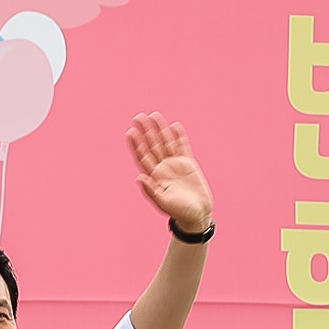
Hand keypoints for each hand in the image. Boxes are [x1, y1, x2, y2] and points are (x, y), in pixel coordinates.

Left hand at [125, 112, 214, 231]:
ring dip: (160, 129)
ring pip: (166, 142)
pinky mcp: (188, 164)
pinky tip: (174, 126)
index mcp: (154, 176)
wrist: (197, 214)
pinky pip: (182, 147)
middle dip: (145, 131)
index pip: (142, 156)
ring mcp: (175, 164)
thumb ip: (151, 190)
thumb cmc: (179, 211)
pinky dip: (179, 136)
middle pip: (152, 145)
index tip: (130, 132)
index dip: (136, 144)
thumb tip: (138, 178)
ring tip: (154, 115)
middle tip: (138, 117)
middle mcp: (163, 168)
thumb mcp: (163, 203)